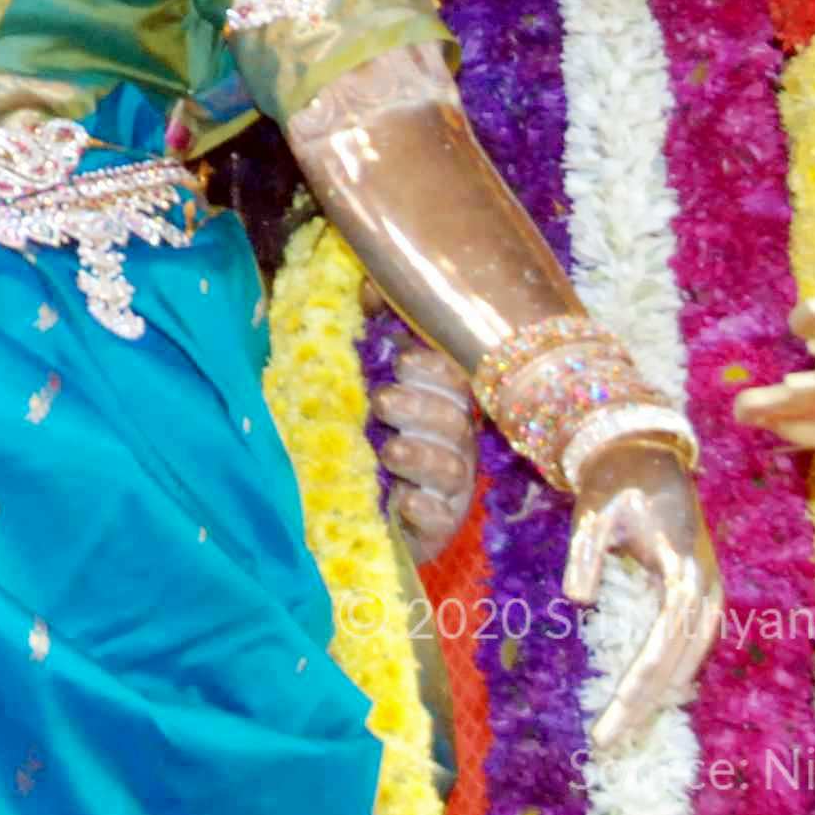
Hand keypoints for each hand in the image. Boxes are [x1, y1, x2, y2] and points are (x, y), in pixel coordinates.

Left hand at [375, 345, 477, 555]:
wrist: (359, 513)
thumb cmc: (367, 436)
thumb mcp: (363, 382)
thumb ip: (370, 334)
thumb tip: (368, 287)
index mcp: (439, 404)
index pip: (454, 378)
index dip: (435, 366)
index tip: (403, 359)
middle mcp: (453, 444)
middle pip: (455, 420)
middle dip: (421, 406)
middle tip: (382, 400)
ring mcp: (449, 489)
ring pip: (452, 468)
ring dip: (422, 455)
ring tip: (390, 449)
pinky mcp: (438, 528)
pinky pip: (441, 518)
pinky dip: (426, 509)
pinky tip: (405, 501)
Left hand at [563, 435, 719, 758]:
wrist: (646, 454)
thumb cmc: (616, 483)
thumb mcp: (594, 511)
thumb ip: (585, 552)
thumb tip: (576, 599)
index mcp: (684, 576)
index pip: (662, 649)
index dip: (636, 691)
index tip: (606, 725)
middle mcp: (704, 591)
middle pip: (678, 665)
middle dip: (643, 705)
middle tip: (605, 742)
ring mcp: (707, 593)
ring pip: (689, 660)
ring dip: (658, 695)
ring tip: (621, 729)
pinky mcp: (699, 592)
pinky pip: (688, 645)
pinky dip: (667, 674)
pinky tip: (643, 696)